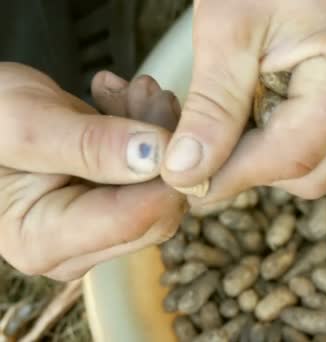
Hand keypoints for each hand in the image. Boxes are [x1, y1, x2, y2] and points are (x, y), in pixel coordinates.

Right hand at [0, 63, 185, 280]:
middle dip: (162, 146)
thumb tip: (157, 157)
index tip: (173, 125)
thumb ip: (89, 144)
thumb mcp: (27, 122)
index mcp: (43, 241)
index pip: (133, 221)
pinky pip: (155, 175)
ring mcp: (100, 228)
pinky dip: (150, 133)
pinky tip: (127, 101)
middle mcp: (78, 246)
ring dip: (157, 131)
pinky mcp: (116, 205)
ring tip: (136, 88)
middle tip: (147, 92)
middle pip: (157, 208)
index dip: (166, 175)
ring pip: (163, 188)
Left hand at [161, 0, 325, 209]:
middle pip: (308, 174)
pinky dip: (284, 142)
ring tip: (230, 119)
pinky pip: (324, 146)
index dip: (231, 177)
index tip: (182, 182)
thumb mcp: (228, 30)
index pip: (290, 158)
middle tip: (199, 148)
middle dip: (250, 168)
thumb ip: (211, 108)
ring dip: (267, 157)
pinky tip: (257, 111)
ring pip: (318, 167)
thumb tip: (186, 172)